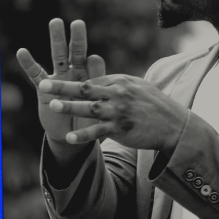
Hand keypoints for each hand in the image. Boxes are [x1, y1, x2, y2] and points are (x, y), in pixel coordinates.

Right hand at [16, 19, 105, 147]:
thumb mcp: (96, 103)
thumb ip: (96, 79)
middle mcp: (75, 75)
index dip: (93, 62)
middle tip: (78, 23)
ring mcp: (59, 80)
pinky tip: (22, 52)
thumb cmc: (89, 119)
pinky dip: (28, 63)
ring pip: (58, 57)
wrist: (74, 136)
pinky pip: (35, 74)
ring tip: (56, 22)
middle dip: (76, 38)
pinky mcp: (44, 88)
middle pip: (75, 53)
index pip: (93, 64)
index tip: (92, 59)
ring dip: (57, 40)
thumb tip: (95, 55)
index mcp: (90, 78)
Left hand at [38, 74, 189, 153]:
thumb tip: (104, 81)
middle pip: (85, 88)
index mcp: (121, 82)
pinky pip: (98, 132)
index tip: (58, 84)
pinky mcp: (121, 129)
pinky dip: (83, 135)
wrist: (175, 126)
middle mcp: (119, 94)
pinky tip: (70, 138)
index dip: (74, 83)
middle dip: (62, 86)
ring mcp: (119, 112)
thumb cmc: (157, 106)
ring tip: (50, 106)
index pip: (93, 80)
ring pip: (89, 108)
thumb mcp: (140, 88)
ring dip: (69, 107)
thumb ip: (120, 85)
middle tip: (43, 84)